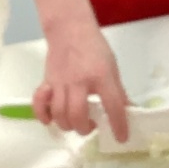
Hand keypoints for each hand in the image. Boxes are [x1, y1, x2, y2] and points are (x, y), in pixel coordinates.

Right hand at [36, 18, 128, 141]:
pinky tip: (50, 120)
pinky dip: (43, 116)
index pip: (112, 105)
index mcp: (101, 76)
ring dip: (68, 125)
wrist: (69, 29)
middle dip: (85, 128)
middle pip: (78, 114)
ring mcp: (60, 82)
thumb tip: (129, 112)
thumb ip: (118, 91)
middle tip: (91, 125)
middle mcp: (80, 81)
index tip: (121, 138)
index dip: (118, 125)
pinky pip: (39, 104)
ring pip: (59, 113)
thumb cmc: (94, 48)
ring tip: (76, 122)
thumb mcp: (112, 68)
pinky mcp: (47, 82)